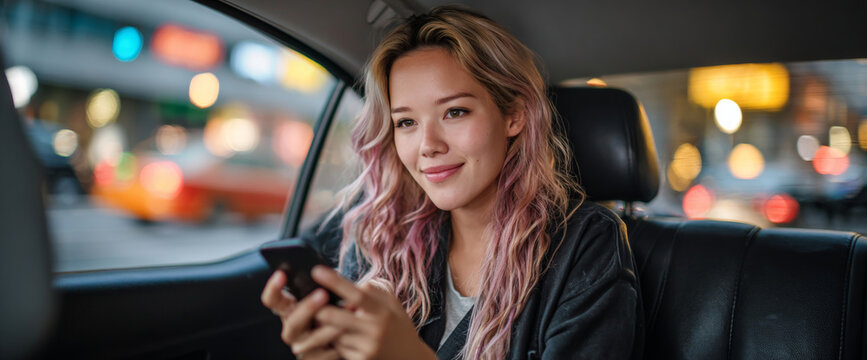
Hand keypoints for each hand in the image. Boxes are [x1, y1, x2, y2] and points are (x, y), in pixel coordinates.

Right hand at [261, 270, 341, 359]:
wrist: (347, 339)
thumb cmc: (333, 313)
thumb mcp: (325, 299)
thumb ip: (320, 290)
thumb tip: (327, 274)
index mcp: (289, 311)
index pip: (272, 300)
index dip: (273, 289)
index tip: (281, 274)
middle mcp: (292, 329)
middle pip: (291, 321)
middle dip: (307, 308)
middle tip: (323, 294)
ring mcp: (301, 346)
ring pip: (310, 340)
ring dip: (328, 329)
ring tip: (345, 319)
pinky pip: (325, 354)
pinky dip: (338, 344)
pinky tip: (350, 335)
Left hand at [310, 266, 436, 359]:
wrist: (411, 359)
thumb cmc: (398, 326)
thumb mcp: (393, 304)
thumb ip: (374, 291)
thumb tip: (352, 284)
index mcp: (383, 311)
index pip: (356, 295)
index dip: (335, 282)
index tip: (316, 271)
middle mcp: (375, 330)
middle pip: (335, 318)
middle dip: (319, 310)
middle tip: (310, 302)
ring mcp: (367, 348)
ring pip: (334, 334)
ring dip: (325, 327)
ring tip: (326, 320)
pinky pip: (339, 349)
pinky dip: (336, 341)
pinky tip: (341, 337)